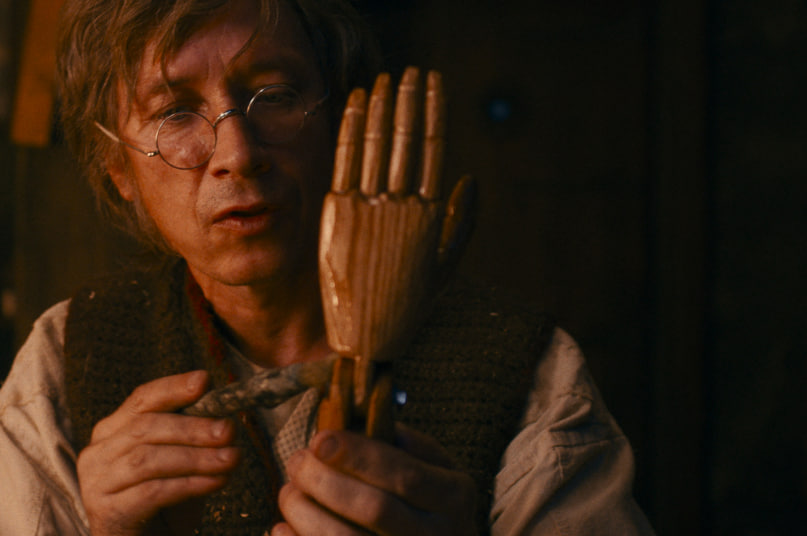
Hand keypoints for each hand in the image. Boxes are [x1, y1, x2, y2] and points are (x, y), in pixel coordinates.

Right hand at [77, 370, 240, 535]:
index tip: (205, 381)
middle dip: (192, 427)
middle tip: (228, 431)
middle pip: (145, 427)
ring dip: (195, 457)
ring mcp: (97, 483)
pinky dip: (188, 485)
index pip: (141, 400)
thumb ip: (192, 441)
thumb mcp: (178, 467)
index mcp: (111, 433)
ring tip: (230, 460)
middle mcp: (97, 453)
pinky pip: (152, 492)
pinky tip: (215, 484)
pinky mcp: (107, 512)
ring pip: (148, 458)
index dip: (172, 388)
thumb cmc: (163, 509)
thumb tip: (226, 420)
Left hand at [274, 425, 476, 534]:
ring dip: (307, 514)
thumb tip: (361, 424)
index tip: (319, 440)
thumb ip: (409, 445)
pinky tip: (282, 527)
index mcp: (452, 497)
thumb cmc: (434, 504)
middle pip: (374, 508)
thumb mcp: (439, 469)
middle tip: (297, 462)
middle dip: (325, 481)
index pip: (405, 475)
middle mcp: (435, 535)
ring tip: (290, 493)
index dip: (358, 456)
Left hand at [318, 67, 474, 380]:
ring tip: (384, 79)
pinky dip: (348, 130)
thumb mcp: (443, 267)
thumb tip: (470, 179)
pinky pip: (343, 163)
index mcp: (427, 215)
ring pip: (374, 145)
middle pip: (404, 140)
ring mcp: (365, 209)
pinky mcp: (336, 215)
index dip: (431, 111)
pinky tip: (354, 104)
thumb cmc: (407, 306)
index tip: (432, 83)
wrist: (365, 339)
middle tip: (409, 72)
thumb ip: (460, 223)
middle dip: (407, 101)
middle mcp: (397, 206)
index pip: (432, 148)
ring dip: (379, 108)